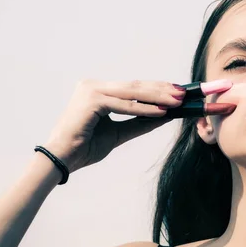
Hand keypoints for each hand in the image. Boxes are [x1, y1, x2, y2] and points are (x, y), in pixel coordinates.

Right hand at [44, 80, 185, 172]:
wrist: (60, 160)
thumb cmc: (84, 148)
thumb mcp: (118, 133)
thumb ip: (139, 123)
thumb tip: (166, 116)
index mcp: (97, 90)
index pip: (132, 88)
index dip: (156, 89)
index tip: (178, 92)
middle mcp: (93, 86)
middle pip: (135, 86)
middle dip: (161, 90)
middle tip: (185, 93)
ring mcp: (91, 90)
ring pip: (132, 92)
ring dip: (157, 97)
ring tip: (178, 101)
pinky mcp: (91, 100)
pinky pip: (124, 105)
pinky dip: (144, 109)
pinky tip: (162, 112)